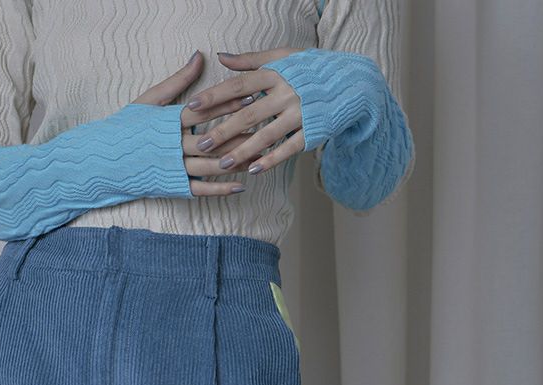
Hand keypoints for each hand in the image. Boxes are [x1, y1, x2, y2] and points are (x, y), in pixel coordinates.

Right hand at [132, 51, 260, 195]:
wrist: (105, 161)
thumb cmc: (127, 127)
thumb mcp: (149, 99)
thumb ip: (178, 81)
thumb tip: (199, 56)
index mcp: (168, 122)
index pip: (203, 111)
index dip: (227, 104)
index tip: (250, 96)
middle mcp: (174, 146)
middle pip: (213, 139)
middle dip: (240, 132)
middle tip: (264, 126)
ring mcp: (175, 168)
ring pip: (211, 165)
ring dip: (236, 160)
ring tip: (259, 154)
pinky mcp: (175, 186)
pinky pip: (202, 189)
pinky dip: (222, 189)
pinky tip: (241, 185)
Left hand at [181, 49, 305, 176]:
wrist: (350, 84)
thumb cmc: (310, 70)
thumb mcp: (283, 58)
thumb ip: (251, 60)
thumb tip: (221, 57)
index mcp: (276, 73)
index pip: (239, 85)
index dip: (215, 96)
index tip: (192, 108)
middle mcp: (286, 93)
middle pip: (249, 114)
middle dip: (223, 131)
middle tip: (202, 145)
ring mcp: (299, 114)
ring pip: (266, 135)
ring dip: (243, 151)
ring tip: (223, 163)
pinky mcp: (311, 132)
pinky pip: (288, 149)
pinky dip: (271, 160)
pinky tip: (253, 170)